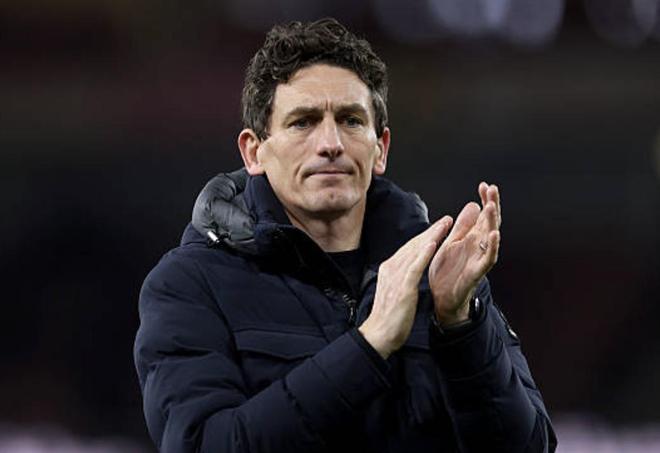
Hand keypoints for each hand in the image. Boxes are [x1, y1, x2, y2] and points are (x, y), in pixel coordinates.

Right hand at [359, 216, 452, 358]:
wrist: (379, 334)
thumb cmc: (388, 317)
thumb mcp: (393, 291)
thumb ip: (400, 278)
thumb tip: (409, 271)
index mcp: (389, 269)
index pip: (409, 248)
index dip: (424, 236)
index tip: (437, 228)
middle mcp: (391, 268)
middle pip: (414, 245)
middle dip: (431, 231)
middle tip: (446, 220)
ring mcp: (397, 276)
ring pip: (416, 251)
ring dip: (431, 236)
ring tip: (445, 225)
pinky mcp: (403, 286)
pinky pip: (415, 266)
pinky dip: (424, 253)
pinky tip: (433, 243)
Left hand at [429, 182, 501, 325]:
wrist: (442, 298)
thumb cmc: (447, 271)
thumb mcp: (452, 242)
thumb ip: (462, 225)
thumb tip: (473, 205)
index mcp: (472, 238)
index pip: (482, 215)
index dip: (485, 200)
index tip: (484, 185)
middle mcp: (479, 246)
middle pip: (490, 222)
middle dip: (492, 205)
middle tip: (493, 189)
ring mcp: (480, 258)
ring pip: (491, 237)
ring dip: (492, 222)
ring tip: (492, 206)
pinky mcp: (477, 272)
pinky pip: (488, 258)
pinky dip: (493, 247)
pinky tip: (494, 234)